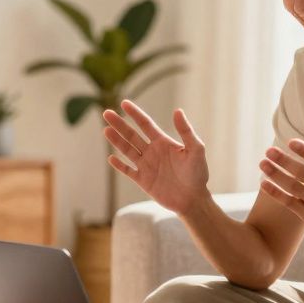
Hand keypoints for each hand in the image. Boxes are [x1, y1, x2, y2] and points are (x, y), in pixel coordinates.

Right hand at [103, 100, 209, 214]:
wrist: (193, 199)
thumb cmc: (198, 174)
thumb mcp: (196, 149)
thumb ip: (186, 131)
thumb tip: (178, 111)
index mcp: (163, 142)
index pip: (145, 124)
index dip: (135, 113)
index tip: (124, 102)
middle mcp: (152, 152)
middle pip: (132, 135)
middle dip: (119, 124)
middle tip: (106, 113)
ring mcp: (146, 166)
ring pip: (127, 150)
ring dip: (116, 140)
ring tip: (105, 130)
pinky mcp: (143, 180)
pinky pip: (128, 171)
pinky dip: (119, 165)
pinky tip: (111, 158)